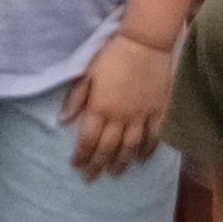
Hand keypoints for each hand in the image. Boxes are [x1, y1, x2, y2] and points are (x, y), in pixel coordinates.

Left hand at [60, 32, 173, 176]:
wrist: (146, 43)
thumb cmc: (113, 55)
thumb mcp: (88, 73)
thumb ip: (76, 98)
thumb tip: (63, 121)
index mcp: (100, 107)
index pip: (88, 140)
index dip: (82, 156)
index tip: (77, 166)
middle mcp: (120, 117)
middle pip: (108, 148)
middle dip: (98, 165)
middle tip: (92, 178)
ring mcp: (142, 116)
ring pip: (130, 147)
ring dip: (121, 162)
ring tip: (114, 173)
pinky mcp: (159, 112)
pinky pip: (154, 137)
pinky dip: (147, 151)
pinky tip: (141, 160)